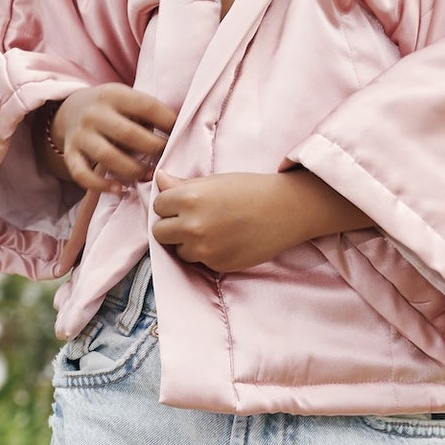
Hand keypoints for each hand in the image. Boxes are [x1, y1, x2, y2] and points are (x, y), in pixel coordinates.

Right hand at [48, 85, 176, 191]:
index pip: (146, 107)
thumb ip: (147, 113)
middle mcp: (94, 113)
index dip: (168, 122)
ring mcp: (81, 135)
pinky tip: (119, 189)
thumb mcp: (127, 99)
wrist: (71, 110)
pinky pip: (83, 174)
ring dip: (132, 170)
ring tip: (148, 175)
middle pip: (128, 134)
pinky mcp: (70, 154)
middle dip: (153, 148)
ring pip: (107, 156)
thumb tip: (180, 132)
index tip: (180, 135)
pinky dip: (101, 185)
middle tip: (165, 158)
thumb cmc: (112, 109)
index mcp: (114, 94)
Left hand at [151, 169, 371, 273]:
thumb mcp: (214, 182)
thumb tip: (159, 179)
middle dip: (173, 226)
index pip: (158, 206)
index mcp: (188, 198)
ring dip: (189, 243)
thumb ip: (182, 185)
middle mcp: (192, 226)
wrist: (285, 210)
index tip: (185, 204)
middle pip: (160, 232)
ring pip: (179, 250)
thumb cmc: (251, 190)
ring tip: (213, 230)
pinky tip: (227, 241)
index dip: (171, 205)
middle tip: (194, 220)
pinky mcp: (217, 265)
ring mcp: (204, 249)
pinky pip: (200, 262)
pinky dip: (208, 254)